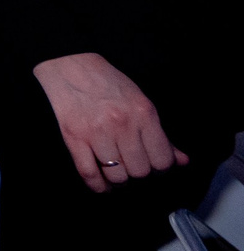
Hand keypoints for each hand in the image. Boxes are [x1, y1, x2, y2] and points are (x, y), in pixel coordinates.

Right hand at [34, 53, 187, 192]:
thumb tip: (181, 160)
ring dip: (119, 179)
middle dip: (138, 172)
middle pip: (140, 171)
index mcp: (143, 114)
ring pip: (116, 176)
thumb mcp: (141, 102)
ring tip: (117, 172)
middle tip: (132, 165)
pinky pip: (89, 173)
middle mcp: (122, 124)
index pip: (162, 160)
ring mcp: (96, 132)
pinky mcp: (74, 137)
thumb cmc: (107, 83)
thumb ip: (160, 134)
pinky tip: (102, 185)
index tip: (152, 164)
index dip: (160, 167)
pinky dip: (97, 185)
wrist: (70, 64)